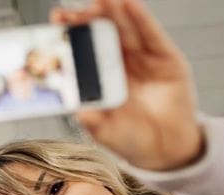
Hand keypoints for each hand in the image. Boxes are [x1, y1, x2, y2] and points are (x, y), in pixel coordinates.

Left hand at [53, 0, 202, 170]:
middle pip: (104, 32)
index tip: (57, 19)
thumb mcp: (105, 131)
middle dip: (90, 16)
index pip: (85, 48)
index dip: (73, 33)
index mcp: (102, 76)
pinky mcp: (167, 59)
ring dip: (114, 10)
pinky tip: (130, 4)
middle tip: (77, 6)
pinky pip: (152, 35)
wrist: (166, 150)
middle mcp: (122, 63)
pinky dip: (142, 19)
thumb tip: (75, 109)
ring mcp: (144, 58)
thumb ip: (90, 119)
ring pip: (127, 28)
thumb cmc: (132, 139)